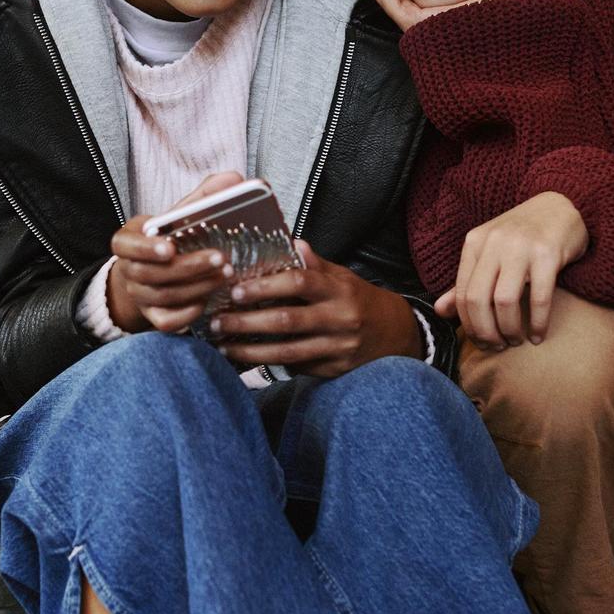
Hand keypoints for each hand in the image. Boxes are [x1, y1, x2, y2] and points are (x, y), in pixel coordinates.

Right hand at [106, 171, 244, 332]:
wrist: (152, 271)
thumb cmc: (169, 238)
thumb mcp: (178, 215)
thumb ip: (203, 197)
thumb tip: (233, 179)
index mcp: (128, 240)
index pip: (125, 245)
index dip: (145, 248)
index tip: (169, 246)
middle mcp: (129, 270)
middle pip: (151, 273)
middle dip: (188, 267)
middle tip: (219, 258)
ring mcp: (139, 295)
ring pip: (163, 296)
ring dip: (197, 286)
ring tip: (225, 274)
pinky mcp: (153, 316)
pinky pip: (166, 322)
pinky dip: (188, 313)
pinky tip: (209, 299)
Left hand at [206, 241, 422, 377]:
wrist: (396, 336)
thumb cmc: (360, 300)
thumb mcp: (342, 276)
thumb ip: (314, 264)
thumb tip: (290, 242)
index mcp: (338, 290)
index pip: (300, 283)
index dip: (266, 286)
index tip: (236, 289)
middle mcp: (339, 319)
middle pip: (286, 321)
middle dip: (247, 322)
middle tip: (217, 321)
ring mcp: (336, 348)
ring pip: (287, 352)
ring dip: (250, 350)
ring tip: (222, 344)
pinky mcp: (332, 371)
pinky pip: (296, 368)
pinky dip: (267, 365)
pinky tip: (244, 359)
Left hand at [435, 192, 588, 347]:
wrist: (560, 205)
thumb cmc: (523, 236)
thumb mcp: (489, 252)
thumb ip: (466, 281)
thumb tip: (440, 311)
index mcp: (475, 243)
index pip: (462, 293)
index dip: (469, 325)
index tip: (481, 342)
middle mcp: (494, 243)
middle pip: (479, 300)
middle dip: (486, 332)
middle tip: (497, 347)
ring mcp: (521, 247)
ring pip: (505, 301)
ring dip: (510, 329)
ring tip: (516, 340)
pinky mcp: (548, 254)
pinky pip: (539, 297)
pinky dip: (537, 322)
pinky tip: (538, 335)